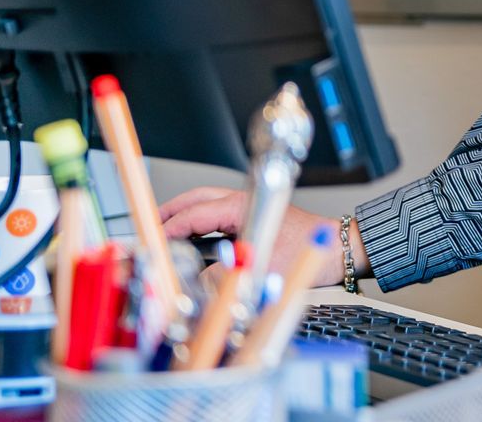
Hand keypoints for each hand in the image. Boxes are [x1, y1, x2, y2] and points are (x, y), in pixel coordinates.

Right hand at [158, 187, 354, 288]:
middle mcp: (243, 202)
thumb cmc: (309, 253)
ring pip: (204, 205)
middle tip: (145, 229)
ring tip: (161, 236)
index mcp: (243, 206)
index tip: (149, 243)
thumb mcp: (262, 269)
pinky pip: (216, 218)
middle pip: (195, 199)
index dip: (168, 229)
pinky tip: (188, 243)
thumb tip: (196, 282)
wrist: (336, 249)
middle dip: (168, 212)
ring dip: (182, 217)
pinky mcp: (252, 219)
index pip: (194, 214)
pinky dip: (198, 226)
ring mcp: (247, 208)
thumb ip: (226, 274)